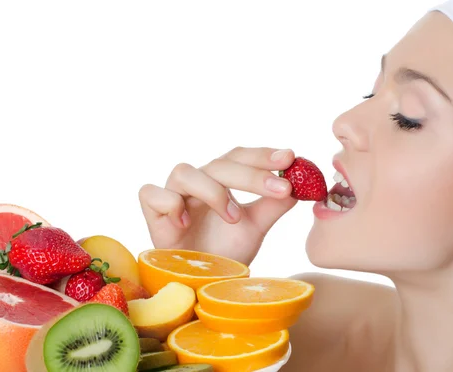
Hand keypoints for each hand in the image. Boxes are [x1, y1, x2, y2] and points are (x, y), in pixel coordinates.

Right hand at [138, 147, 297, 264]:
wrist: (201, 284)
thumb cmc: (224, 252)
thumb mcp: (255, 228)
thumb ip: (274, 206)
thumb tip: (300, 184)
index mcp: (220, 180)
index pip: (240, 156)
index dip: (263, 155)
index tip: (290, 158)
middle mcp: (197, 183)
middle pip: (219, 163)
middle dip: (252, 175)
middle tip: (281, 189)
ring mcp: (173, 196)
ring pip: (184, 172)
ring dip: (213, 191)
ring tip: (233, 217)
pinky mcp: (153, 214)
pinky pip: (152, 194)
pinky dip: (171, 204)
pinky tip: (186, 223)